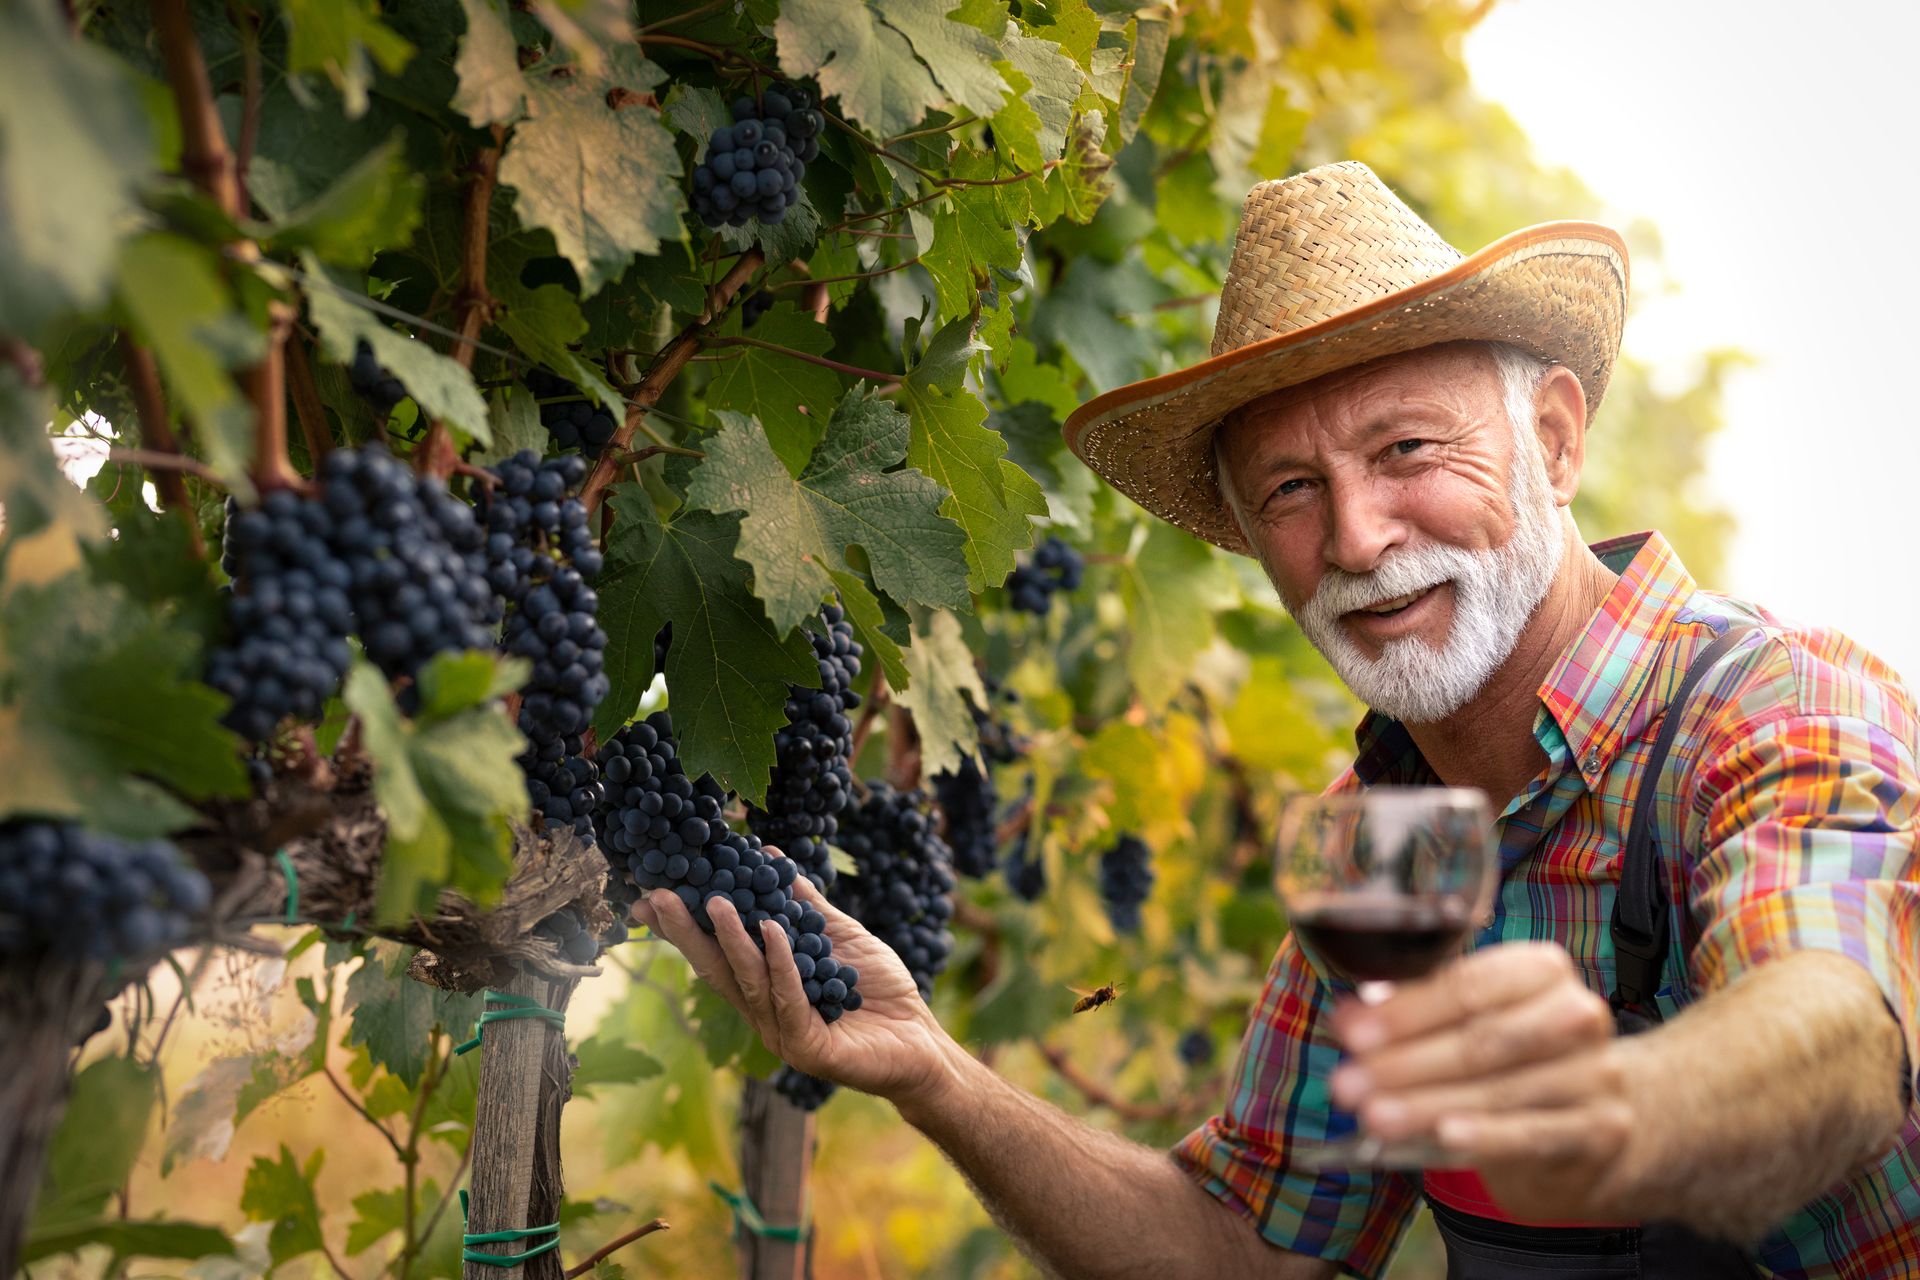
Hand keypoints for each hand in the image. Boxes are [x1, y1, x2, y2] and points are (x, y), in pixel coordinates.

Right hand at [631, 864, 957, 1106]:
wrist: (921, 1040)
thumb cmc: (877, 989)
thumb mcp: (838, 934)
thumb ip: (804, 903)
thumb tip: (771, 857)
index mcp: (763, 987)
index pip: (714, 953)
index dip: (682, 926)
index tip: (651, 893)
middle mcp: (764, 1012)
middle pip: (717, 969)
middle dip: (686, 932)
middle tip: (660, 895)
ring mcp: (783, 1034)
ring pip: (749, 982)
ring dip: (731, 940)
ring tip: (717, 902)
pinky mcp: (810, 1050)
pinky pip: (790, 1000)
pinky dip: (781, 963)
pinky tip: (772, 930)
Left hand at [1329, 942, 1643, 1222]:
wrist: (1599, 1115)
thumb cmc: (1516, 1055)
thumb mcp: (1476, 1017)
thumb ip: (1418, 1010)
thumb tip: (1352, 1017)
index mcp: (1541, 969)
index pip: (1468, 985)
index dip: (1405, 1011)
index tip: (1351, 1032)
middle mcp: (1576, 1015)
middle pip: (1480, 1039)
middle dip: (1404, 1063)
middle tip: (1347, 1084)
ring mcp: (1594, 1074)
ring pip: (1497, 1090)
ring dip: (1425, 1104)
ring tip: (1373, 1116)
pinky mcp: (1599, 1129)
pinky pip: (1531, 1133)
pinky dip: (1485, 1135)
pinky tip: (1444, 1136)